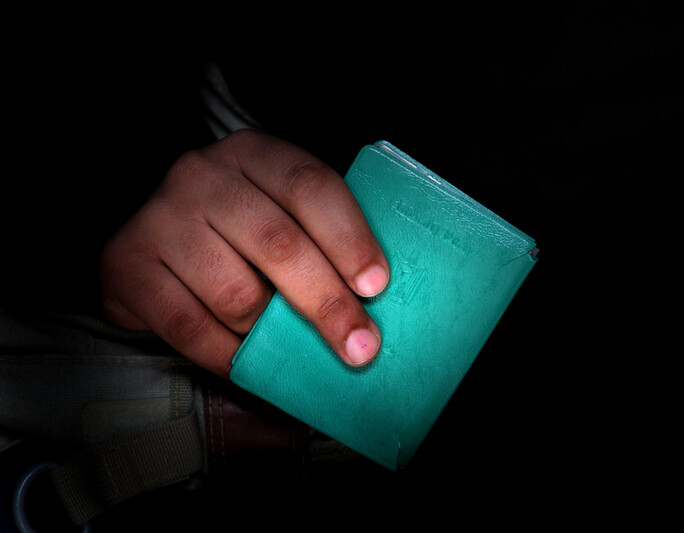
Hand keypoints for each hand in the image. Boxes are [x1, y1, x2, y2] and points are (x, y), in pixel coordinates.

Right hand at [99, 131, 389, 376]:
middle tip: (360, 346)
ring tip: (283, 344)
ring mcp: (160, 217)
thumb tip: (370, 306)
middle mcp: (203, 175)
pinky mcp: (127, 264)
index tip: (376, 286)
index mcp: (254, 153)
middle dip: (327, 304)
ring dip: (270, 334)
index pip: (310, 186)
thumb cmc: (235, 232)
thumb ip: (318, 240)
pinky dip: (228, 355)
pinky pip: (191, 328)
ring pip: (237, 295)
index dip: (349, 238)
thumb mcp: (277, 211)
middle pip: (279, 244)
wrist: (149, 239)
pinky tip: (248, 362)